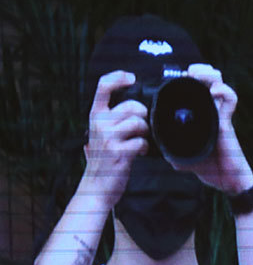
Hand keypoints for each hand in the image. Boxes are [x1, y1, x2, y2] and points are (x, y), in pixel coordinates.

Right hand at [80, 71, 148, 209]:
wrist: (95, 186)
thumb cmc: (102, 159)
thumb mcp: (100, 133)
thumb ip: (111, 118)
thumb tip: (134, 104)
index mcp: (95, 115)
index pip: (103, 86)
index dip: (119, 77)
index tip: (132, 78)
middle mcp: (99, 123)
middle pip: (132, 105)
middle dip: (143, 116)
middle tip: (141, 128)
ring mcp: (108, 137)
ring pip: (139, 122)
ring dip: (145, 133)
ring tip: (139, 141)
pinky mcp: (118, 152)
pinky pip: (141, 141)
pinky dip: (145, 147)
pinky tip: (139, 152)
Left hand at [175, 64, 252, 194]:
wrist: (227, 181)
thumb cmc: (210, 169)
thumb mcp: (182, 159)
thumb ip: (171, 151)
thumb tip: (158, 146)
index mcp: (199, 116)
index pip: (196, 90)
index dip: (188, 80)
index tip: (175, 78)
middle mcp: (210, 111)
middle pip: (209, 80)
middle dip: (199, 70)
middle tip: (187, 73)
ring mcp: (219, 114)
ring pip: (219, 83)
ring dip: (209, 74)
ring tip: (197, 74)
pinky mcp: (227, 121)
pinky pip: (230, 101)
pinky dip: (224, 92)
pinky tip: (214, 92)